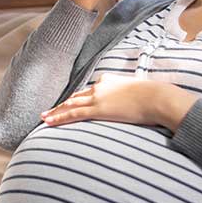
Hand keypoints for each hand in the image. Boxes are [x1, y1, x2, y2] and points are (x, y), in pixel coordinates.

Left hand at [40, 73, 199, 130]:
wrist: (157, 98)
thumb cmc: (154, 97)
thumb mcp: (140, 93)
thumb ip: (132, 98)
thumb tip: (136, 105)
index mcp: (109, 80)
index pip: (88, 91)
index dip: (76, 99)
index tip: (69, 103)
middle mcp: (100, 86)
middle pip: (75, 97)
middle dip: (62, 105)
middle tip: (49, 112)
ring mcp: (97, 97)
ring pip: (70, 105)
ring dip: (56, 112)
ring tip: (44, 118)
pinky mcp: (98, 109)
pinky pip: (73, 114)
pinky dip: (59, 118)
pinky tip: (48, 122)